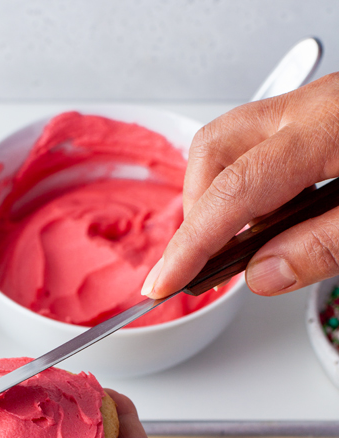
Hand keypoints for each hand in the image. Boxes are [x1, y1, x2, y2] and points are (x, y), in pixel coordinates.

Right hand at [142, 73, 338, 298]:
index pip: (234, 192)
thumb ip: (321, 248)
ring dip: (217, 195)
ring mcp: (314, 106)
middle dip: (196, 210)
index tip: (164, 282)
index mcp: (327, 130)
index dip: (191, 244)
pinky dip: (246, 184)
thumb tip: (262, 274)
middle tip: (208, 258)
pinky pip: (258, 143)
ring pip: (229, 142)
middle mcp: (312, 108)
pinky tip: (268, 216)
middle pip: (213, 149)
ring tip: (238, 241)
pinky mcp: (319, 115)